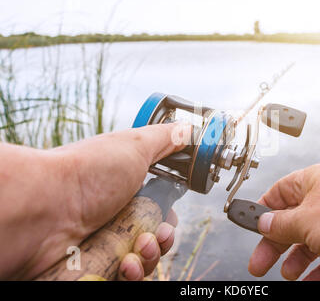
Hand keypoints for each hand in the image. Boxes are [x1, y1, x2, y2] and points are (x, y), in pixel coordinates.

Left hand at [0, 122, 190, 279]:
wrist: (43, 207)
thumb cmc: (88, 172)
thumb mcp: (134, 145)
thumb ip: (165, 139)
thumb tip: (188, 129)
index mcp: (126, 191)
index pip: (156, 213)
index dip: (167, 218)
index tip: (168, 218)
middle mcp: (114, 218)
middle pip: (153, 239)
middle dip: (163, 239)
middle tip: (156, 234)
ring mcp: (102, 244)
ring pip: (143, 260)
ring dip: (151, 256)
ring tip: (140, 247)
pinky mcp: (94, 266)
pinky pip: (125, 277)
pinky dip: (133, 273)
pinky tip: (127, 265)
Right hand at [248, 163, 319, 280]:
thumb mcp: (306, 221)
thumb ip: (280, 224)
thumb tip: (263, 222)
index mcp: (315, 180)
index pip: (280, 192)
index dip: (263, 210)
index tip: (249, 226)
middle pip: (293, 221)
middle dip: (275, 243)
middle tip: (259, 262)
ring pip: (312, 241)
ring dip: (297, 259)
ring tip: (288, 274)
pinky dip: (319, 271)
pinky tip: (309, 282)